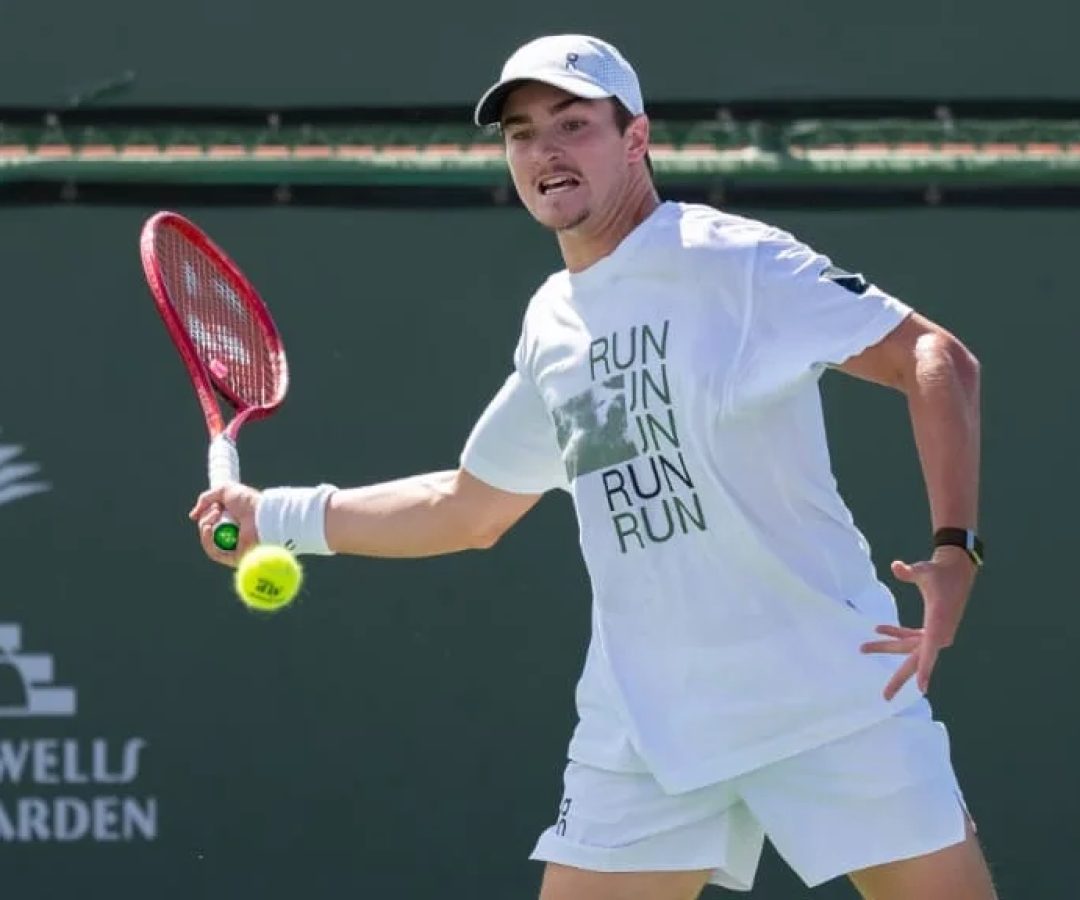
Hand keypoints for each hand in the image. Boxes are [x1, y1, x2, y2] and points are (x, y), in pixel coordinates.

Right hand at [189, 483, 261, 566]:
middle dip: (206, 518)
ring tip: (215, 515)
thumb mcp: (224, 491)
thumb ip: (205, 499)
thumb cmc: (248, 502)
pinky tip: (207, 529)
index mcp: (230, 522)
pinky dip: (206, 540)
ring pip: (208, 542)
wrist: (261, 514)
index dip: (206, 514)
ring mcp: (232, 548)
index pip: (210, 522)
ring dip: (205, 527)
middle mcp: (231, 535)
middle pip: (207, 531)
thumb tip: (193, 516)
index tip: (213, 505)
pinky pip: (213, 553)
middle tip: (217, 509)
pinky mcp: (233, 558)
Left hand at [860, 546, 977, 699]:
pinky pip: (912, 638)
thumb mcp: (925, 569)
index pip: (930, 650)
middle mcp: (938, 632)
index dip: (925, 669)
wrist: (957, 570)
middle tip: (885, 696)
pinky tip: (878, 628)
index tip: (921, 688)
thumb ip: (910, 571)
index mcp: (939, 622)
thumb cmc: (941, 571)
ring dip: (887, 646)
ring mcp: (935, 632)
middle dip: (900, 678)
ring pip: (909, 647)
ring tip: (863, 648)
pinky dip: (896, 634)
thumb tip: (896, 566)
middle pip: (917, 660)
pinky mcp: (932, 627)